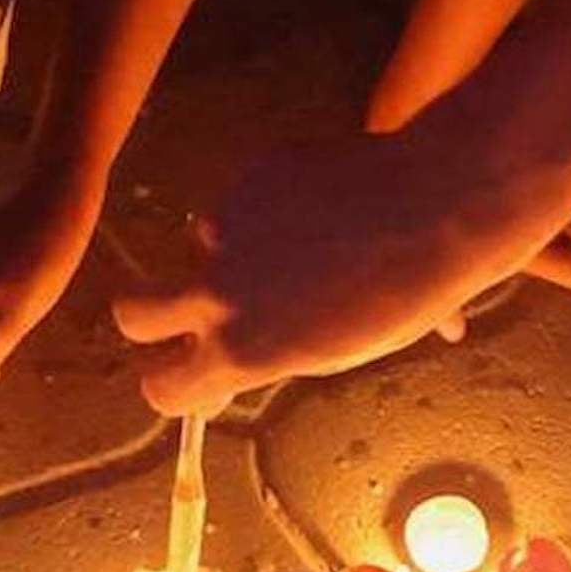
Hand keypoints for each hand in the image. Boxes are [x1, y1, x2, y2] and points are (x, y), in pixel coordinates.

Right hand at [117, 118, 570, 416]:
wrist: (437, 209)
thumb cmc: (404, 295)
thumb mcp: (335, 350)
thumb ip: (273, 354)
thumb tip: (234, 363)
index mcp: (245, 355)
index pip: (163, 389)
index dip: (173, 383)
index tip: (190, 372)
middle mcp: (218, 297)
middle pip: (133, 317)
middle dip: (149, 318)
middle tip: (184, 310)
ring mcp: (223, 234)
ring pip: (197, 247)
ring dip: (225, 250)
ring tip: (299, 243)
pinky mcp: (240, 182)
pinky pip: (236, 202)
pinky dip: (262, 205)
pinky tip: (317, 204)